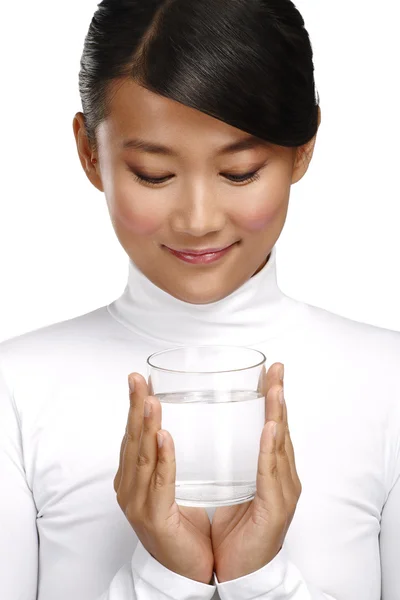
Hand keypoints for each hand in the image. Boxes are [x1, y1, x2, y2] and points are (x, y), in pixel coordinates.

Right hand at [113, 372, 213, 584]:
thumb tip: (169, 428)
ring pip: (142, 457)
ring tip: (150, 400)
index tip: (139, 380)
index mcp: (131, 479)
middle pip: (131, 440)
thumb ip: (164, 461)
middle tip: (138, 380)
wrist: (187, 570)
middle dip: (134, 407)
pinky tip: (164, 437)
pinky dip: (162, 458)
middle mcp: (129, 489)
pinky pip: (160, 482)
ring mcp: (138, 504)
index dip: (134, 406)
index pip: (130, 435)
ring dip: (146, 426)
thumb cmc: (182, 528)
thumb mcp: (168, 486)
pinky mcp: (155, 517)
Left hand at [211, 362, 301, 582]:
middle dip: (278, 397)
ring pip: (280, 446)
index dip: (272, 398)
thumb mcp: (234, 487)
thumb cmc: (235, 532)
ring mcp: (283, 493)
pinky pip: (270, 475)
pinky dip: (270, 449)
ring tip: (274, 388)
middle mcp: (283, 478)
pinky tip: (270, 428)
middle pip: (281, 430)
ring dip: (277, 414)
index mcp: (272, 472)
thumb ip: (233, 462)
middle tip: (275, 370)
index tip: (269, 371)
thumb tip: (212, 434)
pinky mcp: (275, 510)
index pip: (273, 426)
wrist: (239, 573)